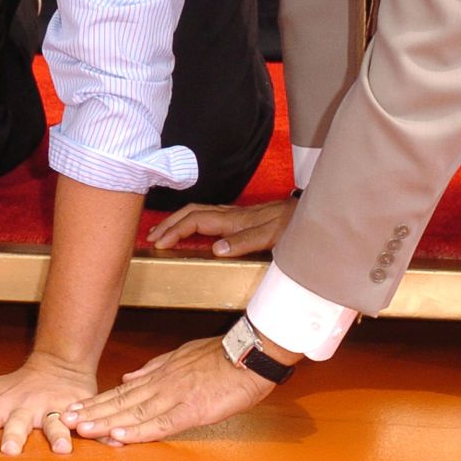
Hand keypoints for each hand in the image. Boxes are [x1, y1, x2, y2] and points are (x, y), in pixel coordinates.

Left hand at [0, 352, 96, 454]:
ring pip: (55, 425)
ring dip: (58, 436)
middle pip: (19, 424)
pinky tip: (110, 443)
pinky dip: (99, 433)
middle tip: (9, 451)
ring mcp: (53, 409)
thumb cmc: (16, 384)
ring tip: (63, 451)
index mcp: (4, 404)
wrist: (59, 364)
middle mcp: (28, 408)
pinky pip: (87, 423)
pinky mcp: (77, 410)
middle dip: (15, 436)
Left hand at [63, 336, 276, 441]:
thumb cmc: (218, 356)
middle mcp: (160, 386)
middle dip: (92, 412)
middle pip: (121, 403)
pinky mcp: (192, 410)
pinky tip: (121, 436)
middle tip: (65, 420)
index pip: (121, 392)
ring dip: (107, 422)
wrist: (248, 354)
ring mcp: (174, 397)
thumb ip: (153, 369)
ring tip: (84, 429)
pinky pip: (161, 423)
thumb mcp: (179, 357)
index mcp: (159, 376)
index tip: (74, 408)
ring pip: (134, 413)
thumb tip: (127, 377)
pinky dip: (140, 431)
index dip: (97, 402)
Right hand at [149, 197, 295, 257]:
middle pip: (190, 212)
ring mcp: (234, 215)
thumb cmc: (292, 227)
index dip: (175, 231)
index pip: (194, 221)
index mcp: (233, 220)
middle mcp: (230, 215)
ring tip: (161, 233)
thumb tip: (215, 249)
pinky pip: (205, 216)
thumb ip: (245, 242)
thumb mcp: (271, 237)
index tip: (159, 244)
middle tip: (150, 238)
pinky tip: (189, 229)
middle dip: (168, 224)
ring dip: (176, 221)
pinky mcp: (239, 218)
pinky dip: (189, 221)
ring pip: (196, 212)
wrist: (310, 215)